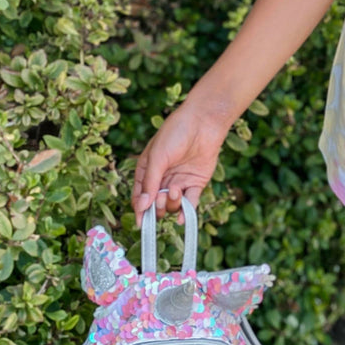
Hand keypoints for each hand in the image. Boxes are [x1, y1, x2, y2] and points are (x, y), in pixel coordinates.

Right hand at [131, 104, 226, 225]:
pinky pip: (190, 203)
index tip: (142, 223)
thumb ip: (150, 182)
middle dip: (157, 206)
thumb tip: (142, 207)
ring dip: (172, 205)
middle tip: (161, 198)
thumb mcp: (157, 157)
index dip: (140, 210)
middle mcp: (163, 178)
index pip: (141, 195)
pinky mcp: (196, 183)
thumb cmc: (176, 133)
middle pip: (156, 203)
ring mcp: (180, 181)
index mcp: (148, 170)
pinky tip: (184, 219)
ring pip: (172, 205)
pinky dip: (186, 212)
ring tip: (176, 191)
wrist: (204, 121)